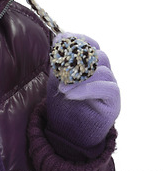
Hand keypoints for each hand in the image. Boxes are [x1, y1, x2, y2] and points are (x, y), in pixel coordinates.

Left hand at [46, 33, 120, 150]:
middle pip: (100, 55)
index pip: (92, 45)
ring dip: (80, 76)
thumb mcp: (56, 78)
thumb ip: (59, 59)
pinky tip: (69, 94)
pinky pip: (108, 88)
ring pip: (104, 70)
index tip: (61, 42)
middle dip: (78, 59)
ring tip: (61, 87)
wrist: (68, 132)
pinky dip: (87, 89)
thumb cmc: (62, 103)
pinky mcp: (114, 102)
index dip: (80, 40)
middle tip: (59, 68)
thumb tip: (60, 38)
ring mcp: (110, 86)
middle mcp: (103, 73)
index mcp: (91, 64)